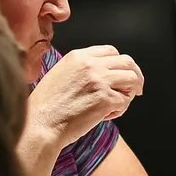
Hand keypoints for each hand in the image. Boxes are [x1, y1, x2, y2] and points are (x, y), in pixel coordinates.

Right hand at [27, 43, 142, 145]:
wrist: (40, 124)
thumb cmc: (46, 106)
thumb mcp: (60, 74)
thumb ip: (82, 69)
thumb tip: (105, 73)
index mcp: (78, 56)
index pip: (111, 51)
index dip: (120, 64)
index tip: (123, 75)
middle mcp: (91, 65)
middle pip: (127, 63)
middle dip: (135, 76)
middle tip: (135, 90)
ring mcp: (100, 81)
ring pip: (132, 80)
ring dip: (128, 93)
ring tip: (115, 105)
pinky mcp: (106, 99)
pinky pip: (124, 102)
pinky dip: (118, 110)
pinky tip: (104, 116)